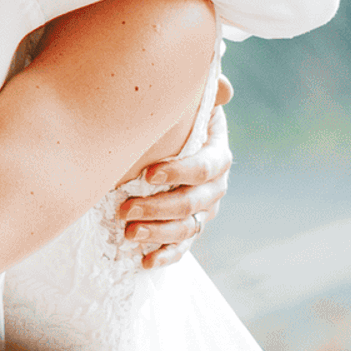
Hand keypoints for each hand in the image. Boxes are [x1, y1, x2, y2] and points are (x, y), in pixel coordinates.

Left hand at [119, 75, 234, 267]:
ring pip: (188, 227)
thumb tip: (225, 88)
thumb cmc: (170, 116)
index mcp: (216, 152)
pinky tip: (145, 262)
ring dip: (159, 233)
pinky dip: (165, 255)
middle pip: (195, 202)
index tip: (148, 174)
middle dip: (160, 208)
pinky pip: (181, 248)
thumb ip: (202, 93)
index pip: (208, 166)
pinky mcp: (186, 227)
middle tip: (125, 208)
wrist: (158, 137)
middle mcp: (214, 185)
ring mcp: (202, 209)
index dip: (182, 172)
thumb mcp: (182, 102)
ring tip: (128, 233)